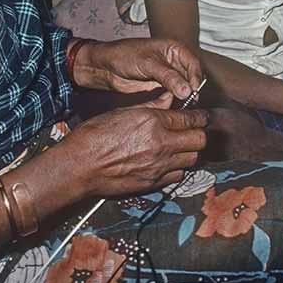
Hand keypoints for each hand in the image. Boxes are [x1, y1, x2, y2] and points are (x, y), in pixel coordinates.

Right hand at [63, 93, 208, 197]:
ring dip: (190, 152)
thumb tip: (168, 99)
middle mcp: (161, 144)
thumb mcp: (123, 112)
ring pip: (193, 159)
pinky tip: (168, 163)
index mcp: (153, 122)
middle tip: (193, 131)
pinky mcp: (153, 183)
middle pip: (200, 140)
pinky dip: (178, 169)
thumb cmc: (95, 136)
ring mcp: (159, 166)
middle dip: (199, 134)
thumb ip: (152, 106)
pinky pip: (178, 176)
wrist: (80, 166)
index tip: (202, 117)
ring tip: (181, 147)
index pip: (191, 119)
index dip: (200, 116)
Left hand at [71, 38, 203, 102]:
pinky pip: (173, 93)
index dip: (196, 78)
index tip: (193, 92)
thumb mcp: (148, 64)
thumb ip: (168, 77)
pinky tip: (174, 106)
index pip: (193, 64)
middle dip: (191, 88)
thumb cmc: (123, 55)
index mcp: (174, 49)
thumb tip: (187, 90)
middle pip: (191, 76)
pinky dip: (175, 100)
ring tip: (183, 106)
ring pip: (183, 86)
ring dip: (184, 96)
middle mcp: (173, 60)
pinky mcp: (160, 85)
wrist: (105, 66)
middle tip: (190, 102)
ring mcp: (167, 73)